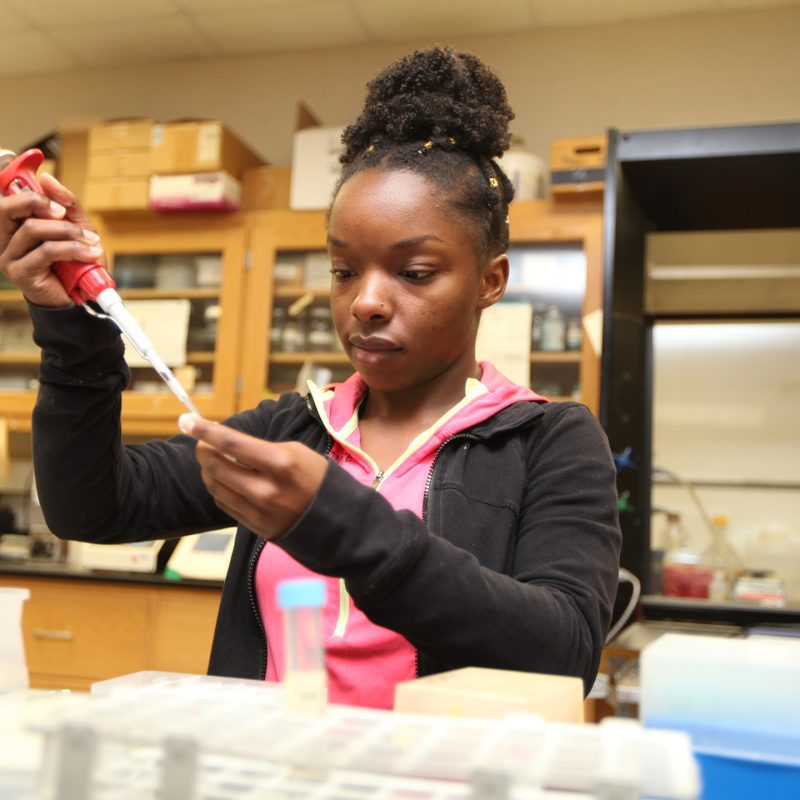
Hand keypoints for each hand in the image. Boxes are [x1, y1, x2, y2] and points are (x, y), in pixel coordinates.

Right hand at [0, 172, 104, 306]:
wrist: (82, 297)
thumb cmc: (75, 261)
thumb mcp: (76, 227)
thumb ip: (65, 203)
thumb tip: (47, 178)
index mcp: (12, 225)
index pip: (4, 198)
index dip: (17, 183)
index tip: (41, 177)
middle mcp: (3, 239)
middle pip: (6, 208)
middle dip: (38, 202)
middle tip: (63, 212)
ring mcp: (8, 257)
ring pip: (32, 229)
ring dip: (67, 231)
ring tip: (91, 241)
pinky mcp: (20, 272)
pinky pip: (46, 251)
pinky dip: (73, 249)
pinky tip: (91, 253)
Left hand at [179, 414, 328, 539]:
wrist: (340, 521)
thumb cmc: (318, 478)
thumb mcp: (296, 452)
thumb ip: (259, 449)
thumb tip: (224, 444)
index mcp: (281, 464)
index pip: (231, 444)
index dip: (204, 431)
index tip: (186, 420)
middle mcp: (267, 490)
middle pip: (216, 466)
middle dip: (203, 449)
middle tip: (202, 441)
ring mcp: (260, 512)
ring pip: (215, 486)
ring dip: (207, 469)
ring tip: (213, 458)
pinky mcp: (256, 527)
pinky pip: (225, 504)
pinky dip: (219, 487)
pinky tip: (224, 479)